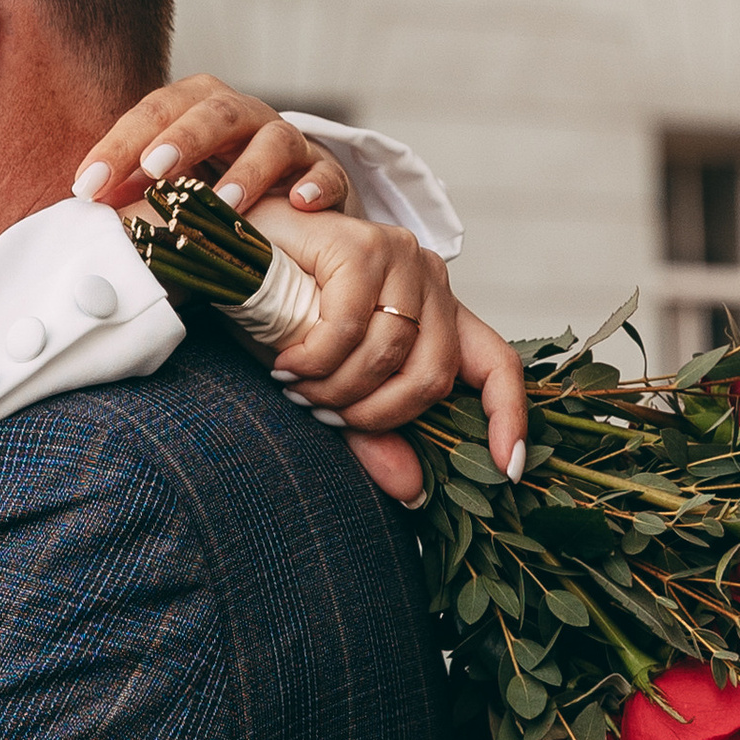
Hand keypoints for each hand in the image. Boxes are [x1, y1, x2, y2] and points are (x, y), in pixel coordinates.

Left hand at [74, 77, 347, 219]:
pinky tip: (300, 203)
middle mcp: (244, 116)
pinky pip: (327, 173)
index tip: (88, 186)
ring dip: (248, 170)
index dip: (118, 146)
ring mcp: (287, 141)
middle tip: (153, 168)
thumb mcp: (171, 180)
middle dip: (183, 139)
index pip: (154, 113)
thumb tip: (86, 205)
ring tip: (226, 202)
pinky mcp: (324, 172)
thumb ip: (132, 187)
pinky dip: (316, 184)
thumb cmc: (215, 185)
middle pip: (215, 112)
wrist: (287, 194)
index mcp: (197, 108)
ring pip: (274, 140)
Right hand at [251, 207, 526, 505]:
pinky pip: (348, 329)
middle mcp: (429, 280)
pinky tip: (288, 361)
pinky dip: (314, 359)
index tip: (507, 468)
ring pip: (390, 354)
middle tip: (327, 416)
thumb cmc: (281, 312)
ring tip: (297, 386)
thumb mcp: (331, 382)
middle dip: (378, 414)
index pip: (498, 364)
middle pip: (435, 374)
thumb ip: (371, 431)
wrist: (231, 250)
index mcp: (437, 313)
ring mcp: (400, 258)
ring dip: (336, 388)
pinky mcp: (362, 246)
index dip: (509, 416)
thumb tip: (412, 492)